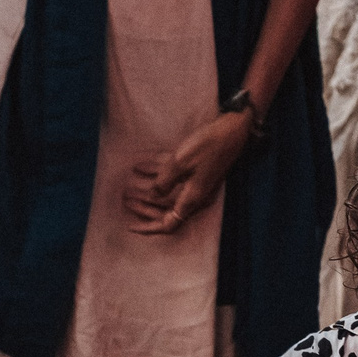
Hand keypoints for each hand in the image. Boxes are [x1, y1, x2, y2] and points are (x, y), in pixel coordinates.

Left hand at [123, 111, 251, 236]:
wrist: (233, 129)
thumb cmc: (207, 146)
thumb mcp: (180, 163)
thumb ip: (164, 182)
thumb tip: (153, 195)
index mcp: (191, 199)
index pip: (168, 224)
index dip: (148, 227)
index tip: (130, 225)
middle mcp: (194, 196)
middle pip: (164, 209)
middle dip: (143, 206)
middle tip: (124, 199)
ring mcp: (196, 184)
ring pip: (167, 193)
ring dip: (148, 190)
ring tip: (128, 185)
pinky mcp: (196, 172)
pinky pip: (173, 177)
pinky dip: (157, 173)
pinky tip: (140, 167)